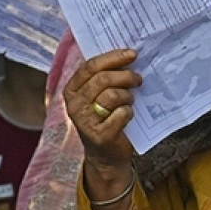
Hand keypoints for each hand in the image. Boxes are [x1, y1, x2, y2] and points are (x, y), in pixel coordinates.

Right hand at [64, 49, 138, 202]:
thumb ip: (106, 76)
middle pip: (103, 79)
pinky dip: (129, 112)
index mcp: (72, 90)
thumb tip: (127, 54)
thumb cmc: (107, 118)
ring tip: (130, 100)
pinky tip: (128, 116)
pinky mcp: (100, 135)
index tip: (132, 54)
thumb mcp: (100, 95)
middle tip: (138, 79)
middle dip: (126, 76)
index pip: (90, 66)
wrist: (107, 155)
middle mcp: (74, 105)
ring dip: (128, 96)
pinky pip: (121, 113)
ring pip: (113, 95)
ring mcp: (85, 121)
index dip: (113, 57)